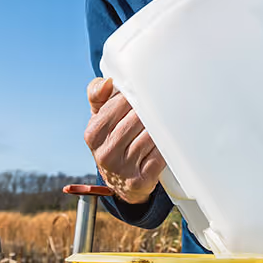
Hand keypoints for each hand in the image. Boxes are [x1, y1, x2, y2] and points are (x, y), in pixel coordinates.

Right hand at [84, 77, 165, 204]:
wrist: (119, 181)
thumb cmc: (111, 140)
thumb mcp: (99, 118)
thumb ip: (98, 95)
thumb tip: (108, 82)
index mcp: (93, 134)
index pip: (117, 105)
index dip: (134, 96)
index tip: (145, 92)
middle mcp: (105, 153)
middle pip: (136, 120)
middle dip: (150, 110)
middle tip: (162, 101)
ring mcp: (123, 169)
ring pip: (149, 136)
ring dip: (160, 125)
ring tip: (167, 117)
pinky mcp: (141, 180)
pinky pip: (159, 155)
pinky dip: (166, 144)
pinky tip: (169, 137)